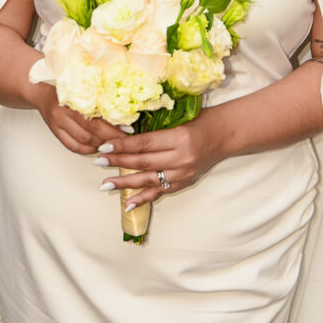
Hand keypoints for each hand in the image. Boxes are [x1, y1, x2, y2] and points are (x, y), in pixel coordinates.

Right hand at [32, 84, 131, 154]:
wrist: (40, 89)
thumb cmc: (65, 86)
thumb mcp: (81, 86)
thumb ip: (97, 96)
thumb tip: (122, 110)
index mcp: (71, 99)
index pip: (96, 119)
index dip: (114, 127)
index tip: (129, 129)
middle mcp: (62, 113)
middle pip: (91, 132)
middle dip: (111, 138)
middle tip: (126, 140)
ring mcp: (57, 124)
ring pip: (83, 141)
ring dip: (100, 144)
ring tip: (113, 144)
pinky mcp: (54, 131)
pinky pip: (72, 146)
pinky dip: (86, 149)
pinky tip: (97, 147)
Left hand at [95, 107, 227, 206]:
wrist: (224, 135)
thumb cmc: (198, 120)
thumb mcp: (177, 118)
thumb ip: (154, 128)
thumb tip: (122, 131)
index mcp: (178, 137)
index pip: (144, 143)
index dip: (122, 146)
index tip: (103, 147)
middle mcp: (181, 157)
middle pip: (143, 162)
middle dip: (118, 162)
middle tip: (98, 162)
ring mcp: (183, 173)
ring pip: (149, 180)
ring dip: (125, 182)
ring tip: (105, 184)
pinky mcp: (184, 182)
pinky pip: (160, 192)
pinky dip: (143, 198)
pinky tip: (126, 204)